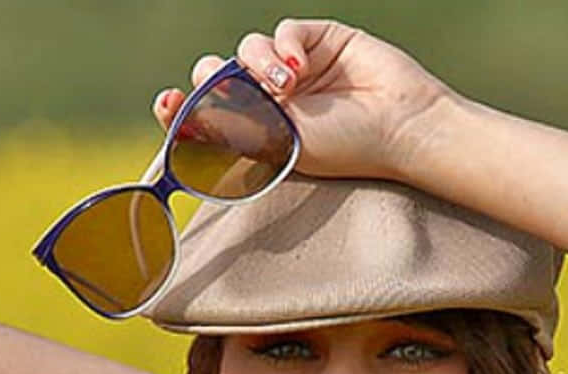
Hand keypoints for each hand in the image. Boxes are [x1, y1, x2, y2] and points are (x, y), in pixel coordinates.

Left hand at [151, 19, 455, 182]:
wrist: (400, 124)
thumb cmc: (345, 148)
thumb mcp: (281, 146)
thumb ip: (234, 128)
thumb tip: (186, 111)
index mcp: (258, 134)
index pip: (207, 118)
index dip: (182, 110)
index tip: (167, 103)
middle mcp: (270, 101)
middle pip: (217, 75)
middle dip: (214, 78)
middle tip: (228, 90)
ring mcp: (292, 69)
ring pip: (245, 49)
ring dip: (256, 63)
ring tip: (286, 86)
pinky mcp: (316, 41)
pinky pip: (281, 31)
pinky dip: (283, 45)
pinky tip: (300, 68)